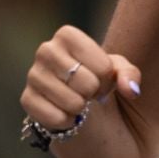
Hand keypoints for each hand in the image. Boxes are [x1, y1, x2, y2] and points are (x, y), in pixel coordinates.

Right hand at [22, 25, 141, 132]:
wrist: (79, 106)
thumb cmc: (99, 80)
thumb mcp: (120, 72)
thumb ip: (130, 74)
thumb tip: (130, 90)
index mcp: (67, 35)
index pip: (102, 66)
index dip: (107, 79)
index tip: (101, 79)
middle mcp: (46, 50)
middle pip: (87, 83)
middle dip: (94, 94)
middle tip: (88, 92)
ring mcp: (33, 75)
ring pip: (73, 103)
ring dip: (81, 109)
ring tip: (77, 101)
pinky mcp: (27, 100)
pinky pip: (57, 118)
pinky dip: (67, 122)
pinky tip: (64, 113)